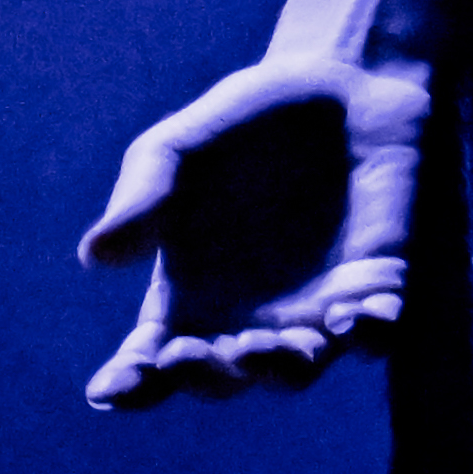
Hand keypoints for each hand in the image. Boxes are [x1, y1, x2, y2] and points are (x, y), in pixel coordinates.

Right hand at [79, 50, 431, 405]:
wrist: (334, 84)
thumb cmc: (241, 122)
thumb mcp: (178, 149)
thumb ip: (143, 199)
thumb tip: (94, 256)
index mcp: (189, 298)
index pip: (152, 362)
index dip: (129, 384)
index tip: (110, 390)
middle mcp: (249, 320)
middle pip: (222, 378)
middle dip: (205, 376)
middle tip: (187, 354)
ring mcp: (315, 311)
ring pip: (296, 370)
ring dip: (279, 369)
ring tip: (263, 346)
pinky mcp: (377, 288)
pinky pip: (376, 333)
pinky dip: (367, 336)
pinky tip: (352, 318)